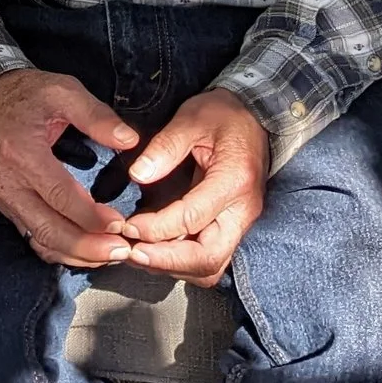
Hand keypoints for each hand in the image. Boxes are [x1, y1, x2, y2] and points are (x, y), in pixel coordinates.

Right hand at [0, 67, 141, 266]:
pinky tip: (84, 251)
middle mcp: (8, 184)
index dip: (91, 216)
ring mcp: (2, 198)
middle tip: (120, 251)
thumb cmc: (27, 94)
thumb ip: (96, 116)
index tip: (120, 224)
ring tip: (108, 255)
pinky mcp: (3, 205)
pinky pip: (31, 237)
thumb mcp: (63, 91)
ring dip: (75, 254)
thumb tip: (130, 140)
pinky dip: (58, 249)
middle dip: (87, 247)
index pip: (59, 196)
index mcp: (23, 154)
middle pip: (48, 229)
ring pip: (39, 240)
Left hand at [118, 88, 269, 286]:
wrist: (255, 117)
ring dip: (172, 266)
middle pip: (207, 259)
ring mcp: (241, 224)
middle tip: (131, 251)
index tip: (127, 225)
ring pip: (209, 267)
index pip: (192, 219)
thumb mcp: (192, 118)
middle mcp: (243, 211)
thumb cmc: (224, 115)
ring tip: (138, 252)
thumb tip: (138, 174)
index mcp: (235, 181)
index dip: (156, 228)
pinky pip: (209, 260)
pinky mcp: (233, 229)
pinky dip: (181, 262)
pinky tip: (155, 249)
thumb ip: (165, 145)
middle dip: (165, 261)